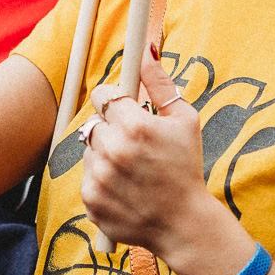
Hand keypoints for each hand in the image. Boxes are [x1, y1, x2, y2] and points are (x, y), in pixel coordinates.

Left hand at [79, 57, 231, 260]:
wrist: (183, 224)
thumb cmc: (186, 168)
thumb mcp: (184, 121)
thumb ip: (161, 84)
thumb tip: (146, 50)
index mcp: (135, 126)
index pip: (102, 95)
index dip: (113, 101)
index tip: (123, 109)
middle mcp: (113, 150)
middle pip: (95, 123)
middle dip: (111, 130)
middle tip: (134, 146)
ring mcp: (99, 177)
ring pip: (89, 151)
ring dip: (104, 156)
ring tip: (132, 171)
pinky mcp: (90, 200)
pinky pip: (87, 178)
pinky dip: (101, 182)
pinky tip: (125, 189)